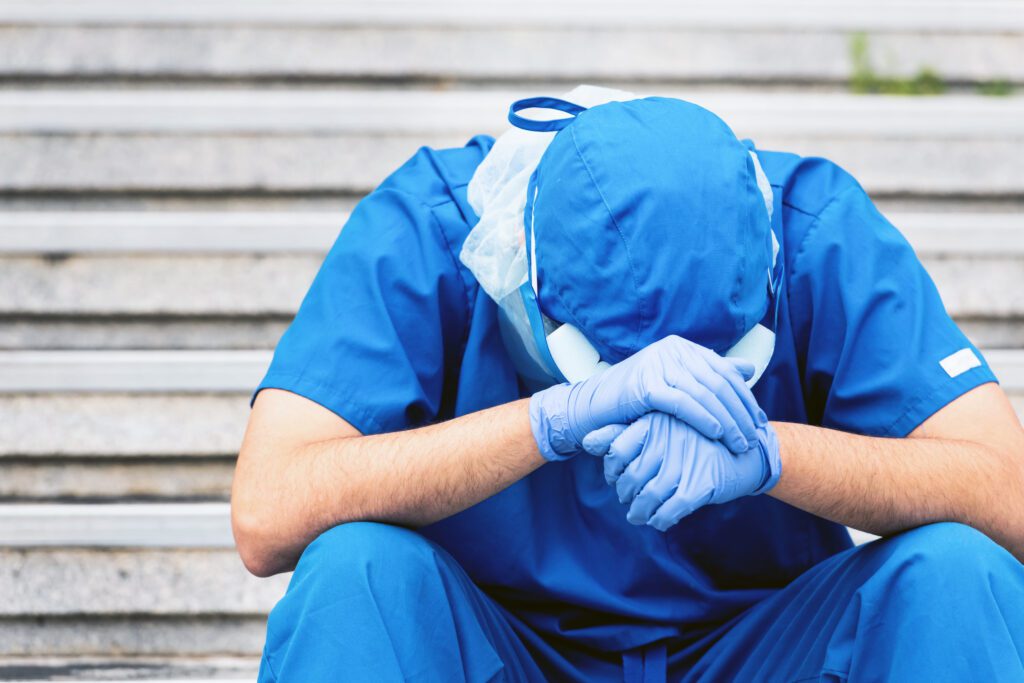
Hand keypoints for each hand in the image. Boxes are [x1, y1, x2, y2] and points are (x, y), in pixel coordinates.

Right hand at [529, 335, 765, 461]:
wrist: (594, 407)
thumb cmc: (636, 400)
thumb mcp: (676, 383)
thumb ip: (710, 374)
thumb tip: (748, 369)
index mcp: (681, 347)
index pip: (723, 371)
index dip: (744, 398)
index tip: (758, 422)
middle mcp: (671, 350)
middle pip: (717, 382)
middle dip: (739, 412)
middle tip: (753, 437)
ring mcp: (657, 364)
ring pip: (704, 393)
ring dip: (727, 421)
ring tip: (739, 442)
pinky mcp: (645, 384)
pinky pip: (682, 403)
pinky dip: (703, 418)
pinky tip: (716, 433)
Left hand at [582, 414, 781, 529]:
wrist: (746, 451)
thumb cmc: (695, 439)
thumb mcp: (660, 428)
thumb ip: (621, 433)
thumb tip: (585, 441)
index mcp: (655, 421)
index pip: (616, 450)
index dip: (613, 470)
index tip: (618, 478)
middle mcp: (666, 440)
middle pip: (630, 478)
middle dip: (626, 495)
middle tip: (628, 499)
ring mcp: (684, 462)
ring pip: (648, 497)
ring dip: (640, 512)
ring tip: (639, 515)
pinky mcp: (701, 485)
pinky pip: (670, 511)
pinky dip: (660, 520)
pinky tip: (659, 520)